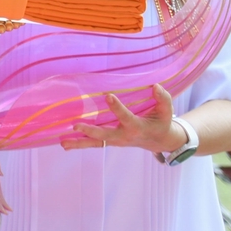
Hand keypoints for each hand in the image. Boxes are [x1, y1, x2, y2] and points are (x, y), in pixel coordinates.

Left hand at [60, 83, 184, 151]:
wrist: (160, 141)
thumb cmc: (161, 122)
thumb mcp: (166, 112)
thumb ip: (163, 99)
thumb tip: (155, 86)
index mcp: (138, 127)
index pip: (126, 118)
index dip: (118, 108)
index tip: (108, 96)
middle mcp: (124, 136)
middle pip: (105, 136)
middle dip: (91, 131)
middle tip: (76, 126)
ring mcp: (116, 141)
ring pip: (96, 143)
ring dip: (79, 143)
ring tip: (63, 142)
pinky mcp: (110, 142)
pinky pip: (94, 144)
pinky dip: (79, 144)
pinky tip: (64, 143)